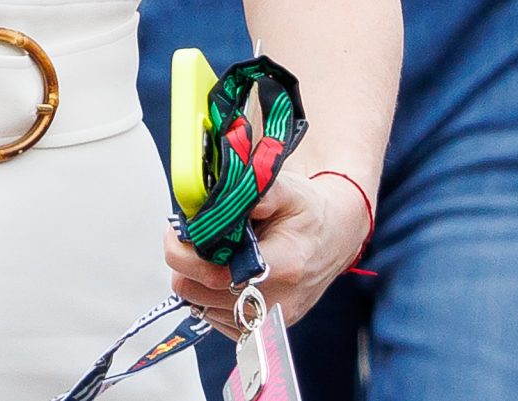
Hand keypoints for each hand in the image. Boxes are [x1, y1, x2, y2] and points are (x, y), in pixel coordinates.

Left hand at [164, 171, 368, 334]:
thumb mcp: (285, 189)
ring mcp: (270, 319)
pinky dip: (207, 294)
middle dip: (184, 260)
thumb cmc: (307, 211)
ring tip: (211, 251)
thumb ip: (250, 193)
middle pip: (196, 292)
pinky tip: (223, 270)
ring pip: (198, 305)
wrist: (335, 236)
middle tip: (192, 234)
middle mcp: (277, 301)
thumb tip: (214, 198)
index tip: (181, 226)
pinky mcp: (262, 327)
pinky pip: (213, 317)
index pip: (211, 274)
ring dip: (194, 277)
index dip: (184, 250)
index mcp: (283, 266)